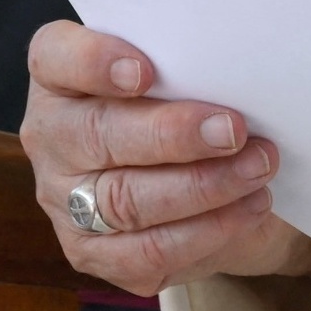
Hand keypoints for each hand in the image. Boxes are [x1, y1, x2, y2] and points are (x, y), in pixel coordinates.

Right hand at [20, 19, 310, 296]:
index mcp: (60, 78)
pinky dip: (206, 231)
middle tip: (232, 130)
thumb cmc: (191, 106)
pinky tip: (248, 208)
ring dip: (202, 186)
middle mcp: (52, 137)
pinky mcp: (92, 252)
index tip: (145, 70)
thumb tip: (235, 69)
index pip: (54, 58)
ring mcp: (64, 200)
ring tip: (257, 168)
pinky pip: (146, 251)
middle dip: (172, 134)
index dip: (93, 62)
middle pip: (97, 134)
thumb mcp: (186, 76)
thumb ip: (190, 68)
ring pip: (125, 199)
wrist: (212, 180)